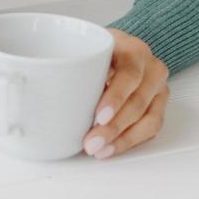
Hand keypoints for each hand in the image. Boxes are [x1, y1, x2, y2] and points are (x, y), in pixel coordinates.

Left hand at [82, 28, 169, 159]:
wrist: (119, 49)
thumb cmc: (97, 50)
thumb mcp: (85, 49)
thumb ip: (73, 65)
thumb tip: (39, 85)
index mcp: (132, 50)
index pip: (129, 74)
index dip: (115, 97)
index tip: (99, 116)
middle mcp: (151, 67)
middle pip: (137, 101)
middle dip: (114, 127)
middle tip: (92, 142)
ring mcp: (158, 87)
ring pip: (148, 119)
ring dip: (122, 139)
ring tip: (100, 150)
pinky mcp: (159, 104)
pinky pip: (151, 128)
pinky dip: (131, 141)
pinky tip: (112, 147)